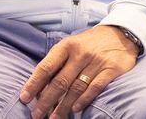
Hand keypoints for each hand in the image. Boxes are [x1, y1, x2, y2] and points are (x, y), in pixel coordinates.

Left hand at [20, 25, 138, 117]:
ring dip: (63, 106)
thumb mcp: (71, 45)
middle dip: (46, 101)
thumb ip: (57, 63)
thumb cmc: (89, 44)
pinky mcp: (111, 69)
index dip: (34, 84)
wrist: (120, 33)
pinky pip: (95, 87)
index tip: (24, 98)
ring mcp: (96, 61)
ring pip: (76, 88)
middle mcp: (80, 53)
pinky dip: (84, 100)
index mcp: (66, 46)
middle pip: (60, 81)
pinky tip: (76, 109)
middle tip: (36, 114)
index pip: (46, 67)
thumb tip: (39, 87)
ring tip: (54, 118)